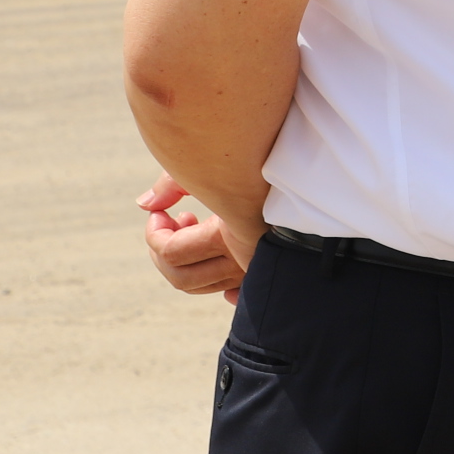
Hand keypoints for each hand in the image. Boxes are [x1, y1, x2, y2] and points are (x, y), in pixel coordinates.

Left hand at [139, 174, 251, 303]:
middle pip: (180, 277)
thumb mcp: (212, 164)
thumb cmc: (257, 161)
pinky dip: (212, 284)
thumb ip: (172, 183)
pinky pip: (229, 292)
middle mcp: (246, 258)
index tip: (159, 211)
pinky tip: (207, 261)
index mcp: (234, 233)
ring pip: (199, 286)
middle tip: (166, 221)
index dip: (154, 234)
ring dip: (181, 262)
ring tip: (188, 227)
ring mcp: (255, 267)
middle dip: (161, 252)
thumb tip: (145, 205)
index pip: (172, 252)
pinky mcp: (260, 267)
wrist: (308, 170)